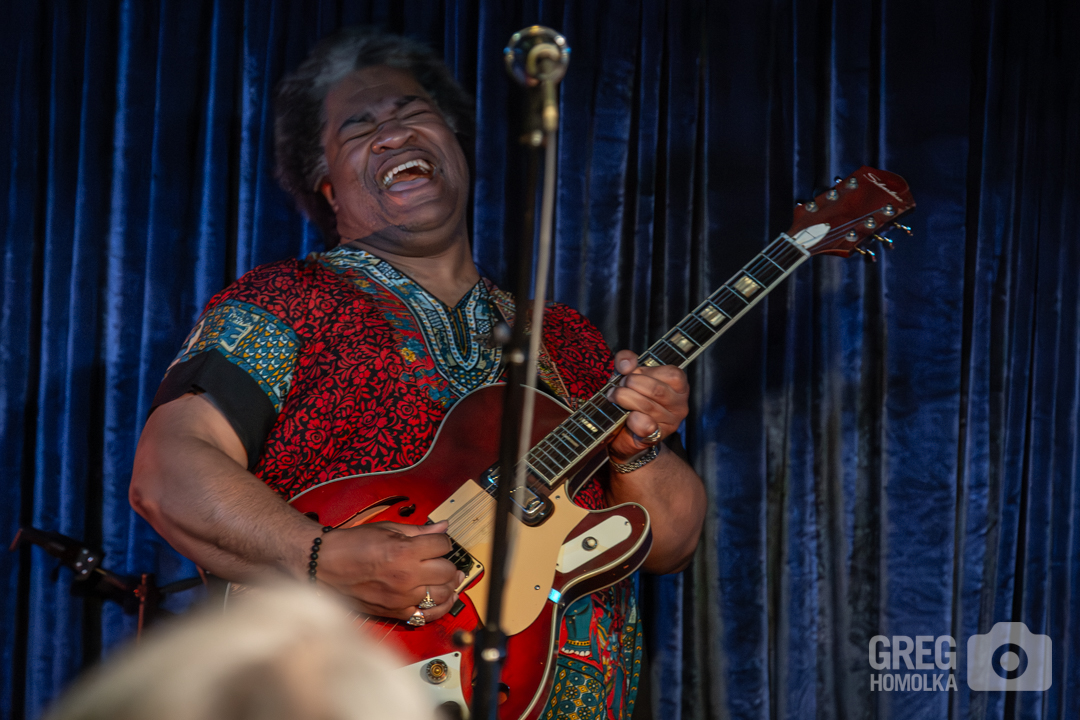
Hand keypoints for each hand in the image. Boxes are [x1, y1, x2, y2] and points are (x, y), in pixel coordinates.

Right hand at [316, 520, 463, 622]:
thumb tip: (443, 527)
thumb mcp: (387, 529)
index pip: (443, 545)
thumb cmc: (352, 545)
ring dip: (447, 586)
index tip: (438, 542)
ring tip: (447, 580)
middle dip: (448, 564)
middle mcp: (406, 576)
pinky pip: (426, 615)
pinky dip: (437, 609)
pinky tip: (442, 601)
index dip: (443, 542)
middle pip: (447, 572)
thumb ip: (419, 530)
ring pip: (442, 595)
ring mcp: (401, 597)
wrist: (324, 565)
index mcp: (405, 551)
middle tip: (443, 561)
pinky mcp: (395, 612)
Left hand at [607, 350, 688, 464]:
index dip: (646, 371)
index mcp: (679, 386)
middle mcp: (680, 404)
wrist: (621, 431)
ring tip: (614, 397)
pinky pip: (645, 426)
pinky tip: (626, 418)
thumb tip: (626, 363)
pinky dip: (632, 420)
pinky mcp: (657, 437)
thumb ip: (627, 362)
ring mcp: (671, 422)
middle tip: (618, 387)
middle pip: (658, 390)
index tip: (630, 374)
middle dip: (631, 384)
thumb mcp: (628, 375)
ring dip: (625, 399)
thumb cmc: (629, 399)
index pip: (672, 374)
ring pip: (648, 406)